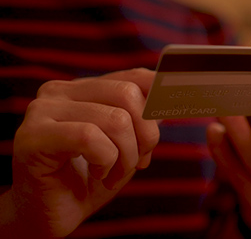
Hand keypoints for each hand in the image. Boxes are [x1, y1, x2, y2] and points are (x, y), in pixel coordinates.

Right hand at [3, 68, 158, 237]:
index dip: (162, 93)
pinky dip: (106, 161)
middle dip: (145, 135)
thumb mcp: (128, 144)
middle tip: (138, 162)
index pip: (135, 76)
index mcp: (83, 88)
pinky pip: (90, 138)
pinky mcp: (32, 136)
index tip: (178, 110)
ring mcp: (43, 110)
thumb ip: (144, 118)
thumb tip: (174, 95)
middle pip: (128, 94)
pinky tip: (99, 175)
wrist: (55, 213)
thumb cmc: (91, 177)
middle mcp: (60, 91)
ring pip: (115, 119)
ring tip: (114, 175)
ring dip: (126, 157)